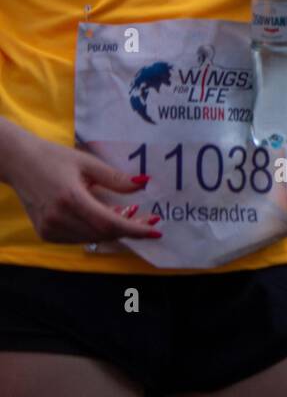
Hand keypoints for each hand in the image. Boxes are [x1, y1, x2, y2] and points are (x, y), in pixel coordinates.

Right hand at [9, 130, 161, 244]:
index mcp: (71, 198)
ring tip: (126, 214)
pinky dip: (95, 231)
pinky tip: (104, 217)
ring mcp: (50, 229)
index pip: (109, 223)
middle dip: (128, 228)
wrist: (20, 163)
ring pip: (91, 238)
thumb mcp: (87, 162)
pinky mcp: (45, 234)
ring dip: (113, 230)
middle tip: (147, 220)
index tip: (156, 230)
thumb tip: (144, 184)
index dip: (135, 229)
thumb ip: (116, 178)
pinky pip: (78, 238)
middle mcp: (59, 218)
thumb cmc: (55, 158)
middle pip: (103, 233)